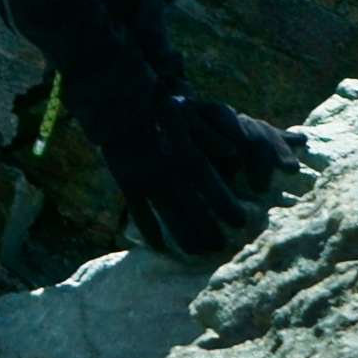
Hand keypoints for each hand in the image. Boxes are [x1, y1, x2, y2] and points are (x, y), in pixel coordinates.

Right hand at [101, 92, 288, 265]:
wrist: (119, 103)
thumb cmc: (159, 108)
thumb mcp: (188, 116)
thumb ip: (210, 135)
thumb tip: (233, 150)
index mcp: (188, 156)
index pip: (214, 189)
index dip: (227, 208)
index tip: (239, 223)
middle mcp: (170, 172)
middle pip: (194, 210)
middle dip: (209, 231)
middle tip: (220, 246)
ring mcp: (148, 180)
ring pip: (170, 217)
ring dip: (185, 237)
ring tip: (197, 253)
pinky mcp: (127, 183)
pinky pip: (140, 212)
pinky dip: (149, 231)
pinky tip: (159, 248)